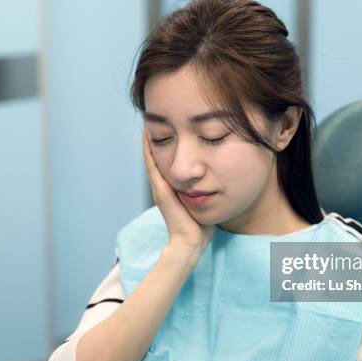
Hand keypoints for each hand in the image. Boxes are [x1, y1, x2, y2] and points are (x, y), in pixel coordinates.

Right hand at [142, 129, 214, 254]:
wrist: (191, 242)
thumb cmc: (200, 226)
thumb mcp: (202, 199)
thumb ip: (205, 189)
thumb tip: (215, 177)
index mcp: (173, 187)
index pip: (167, 160)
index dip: (167, 143)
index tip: (169, 126)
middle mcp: (164, 184)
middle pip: (158, 155)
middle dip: (158, 136)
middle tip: (154, 117)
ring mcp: (160, 187)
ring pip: (152, 157)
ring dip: (149, 140)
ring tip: (147, 120)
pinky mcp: (161, 190)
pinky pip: (153, 165)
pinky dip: (148, 150)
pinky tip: (147, 135)